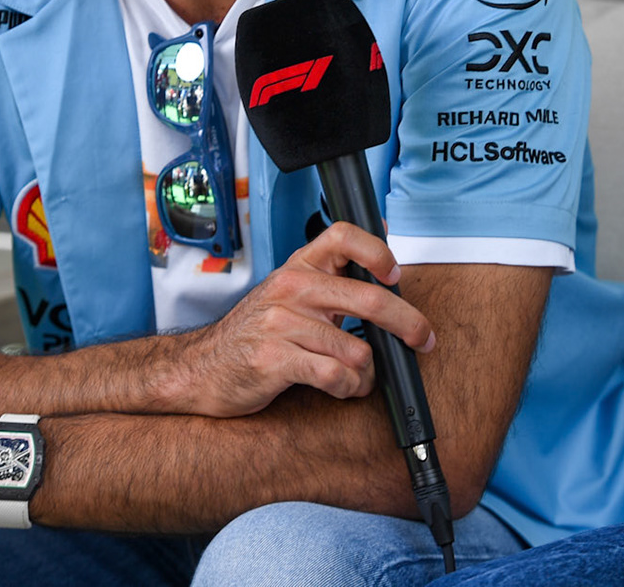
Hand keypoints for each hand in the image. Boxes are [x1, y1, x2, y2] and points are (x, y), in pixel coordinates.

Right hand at [169, 221, 434, 417]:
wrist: (200, 370)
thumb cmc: (254, 334)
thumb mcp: (289, 294)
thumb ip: (331, 278)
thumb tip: (382, 243)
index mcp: (298, 267)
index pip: (343, 235)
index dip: (377, 251)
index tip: (395, 274)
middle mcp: (291, 288)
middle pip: (368, 298)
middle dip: (408, 323)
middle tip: (422, 339)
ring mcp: (281, 323)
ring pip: (357, 348)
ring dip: (368, 372)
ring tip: (358, 378)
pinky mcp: (274, 359)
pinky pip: (335, 375)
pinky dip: (348, 387)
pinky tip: (341, 387)